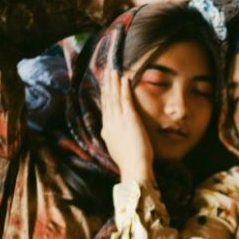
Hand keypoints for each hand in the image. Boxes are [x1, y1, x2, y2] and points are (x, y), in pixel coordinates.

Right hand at [99, 68, 154, 183]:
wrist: (134, 167)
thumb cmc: (129, 163)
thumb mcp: (116, 149)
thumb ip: (112, 139)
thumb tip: (109, 134)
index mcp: (107, 131)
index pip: (105, 109)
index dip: (105, 96)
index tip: (105, 85)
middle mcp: (110, 123)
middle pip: (107, 99)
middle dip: (107, 84)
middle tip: (106, 72)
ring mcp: (118, 120)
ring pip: (114, 97)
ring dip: (113, 82)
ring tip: (113, 70)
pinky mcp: (129, 118)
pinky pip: (125, 99)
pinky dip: (124, 87)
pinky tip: (124, 78)